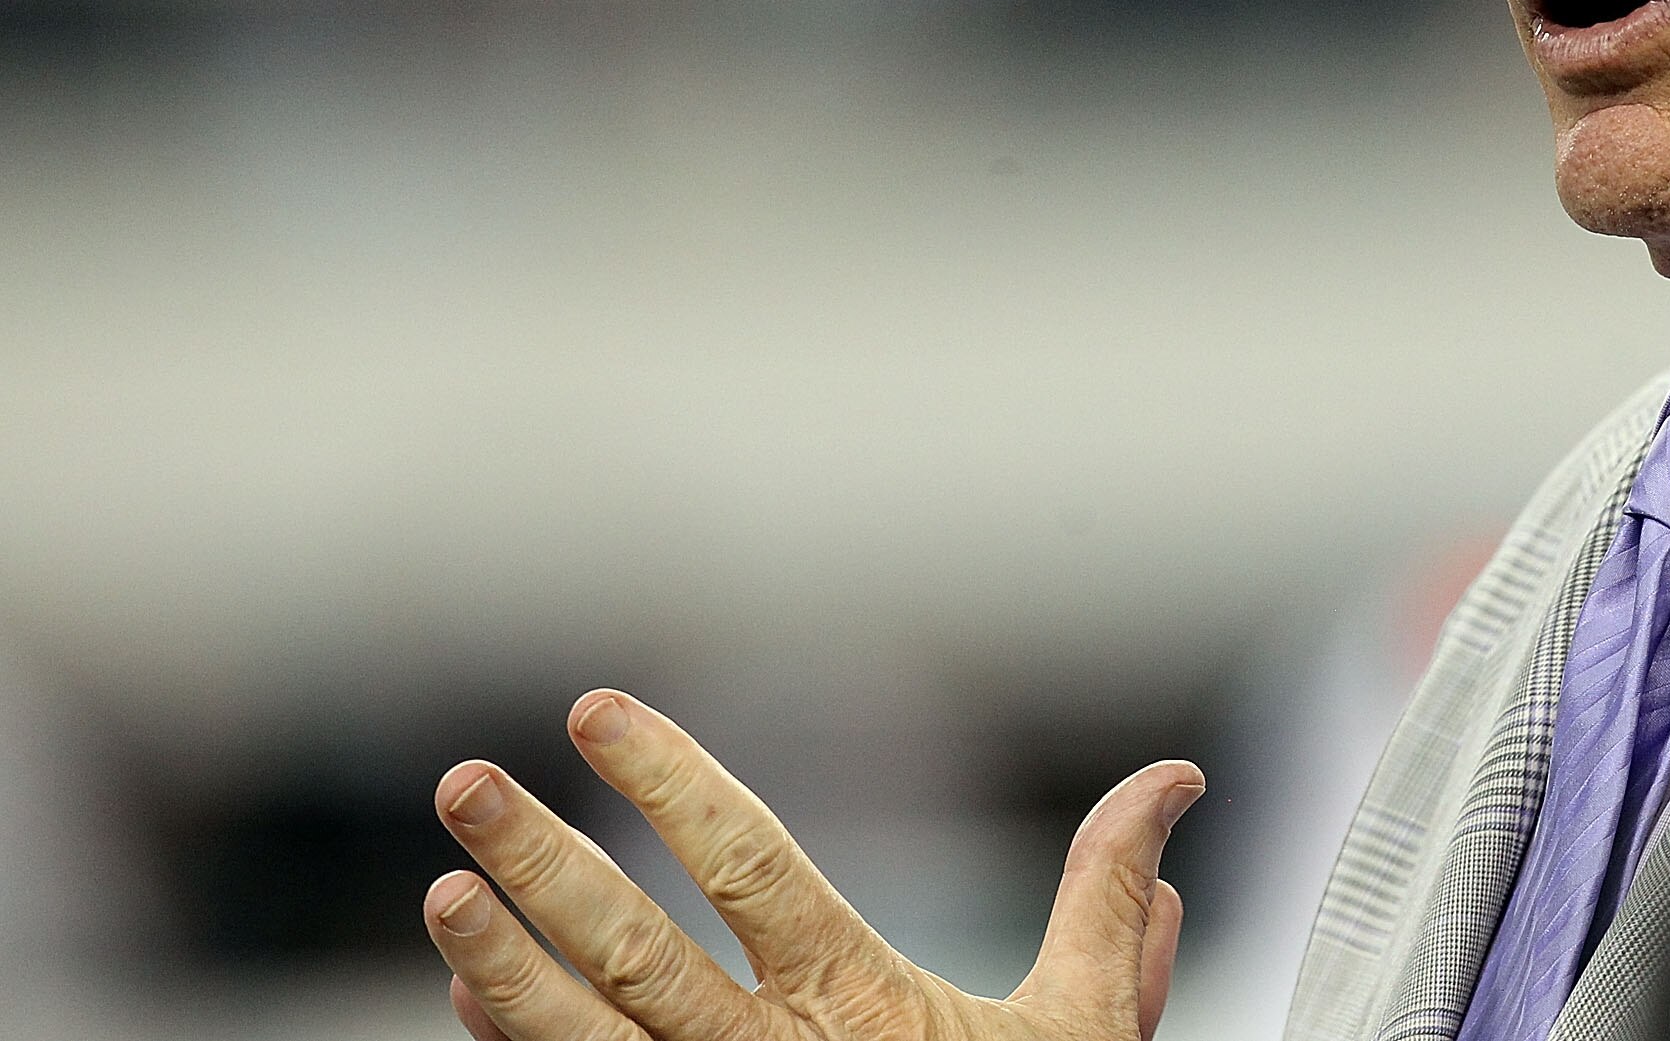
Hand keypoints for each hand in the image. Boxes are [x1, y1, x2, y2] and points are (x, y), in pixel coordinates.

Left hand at [423, 689, 1203, 1040]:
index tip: (594, 713)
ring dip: (503, 966)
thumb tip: (1172, 783)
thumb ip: (1107, 902)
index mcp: (860, 1007)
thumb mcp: (1076, 1036)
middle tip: (465, 787)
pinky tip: (471, 993)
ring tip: (444, 888)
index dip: (672, 783)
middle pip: (632, 955)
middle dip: (542, 866)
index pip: (749, 867)